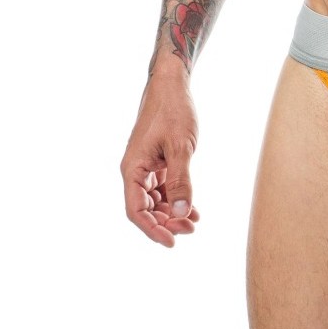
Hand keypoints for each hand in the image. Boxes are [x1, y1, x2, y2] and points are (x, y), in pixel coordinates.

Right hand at [119, 70, 201, 246]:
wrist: (171, 86)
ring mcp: (146, 168)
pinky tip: (194, 209)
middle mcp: (135, 171)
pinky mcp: (158, 163)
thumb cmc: (173, 111)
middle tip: (191, 229)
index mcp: (133, 169)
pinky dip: (177, 199)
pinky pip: (164, 189)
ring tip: (195, 222)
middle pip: (145, 209)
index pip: (136, 210)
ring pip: (156, 201)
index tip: (172, 242)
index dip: (152, 229)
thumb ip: (181, 180)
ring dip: (173, 213)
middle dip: (166, 222)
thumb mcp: (180, 147)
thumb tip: (181, 211)